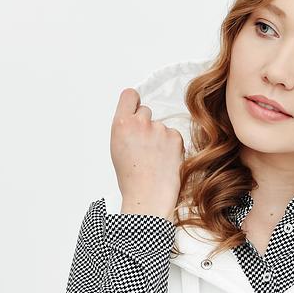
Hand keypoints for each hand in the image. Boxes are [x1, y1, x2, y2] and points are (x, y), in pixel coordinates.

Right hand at [110, 88, 184, 222]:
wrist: (148, 196)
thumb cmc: (131, 179)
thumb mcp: (118, 149)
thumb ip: (126, 130)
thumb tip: (135, 121)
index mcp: (121, 124)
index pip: (129, 96)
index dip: (134, 103)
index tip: (136, 111)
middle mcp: (140, 122)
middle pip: (146, 112)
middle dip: (146, 125)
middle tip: (145, 147)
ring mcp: (159, 129)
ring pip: (161, 126)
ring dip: (160, 138)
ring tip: (155, 160)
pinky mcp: (176, 138)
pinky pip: (174, 136)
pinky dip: (172, 146)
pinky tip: (166, 161)